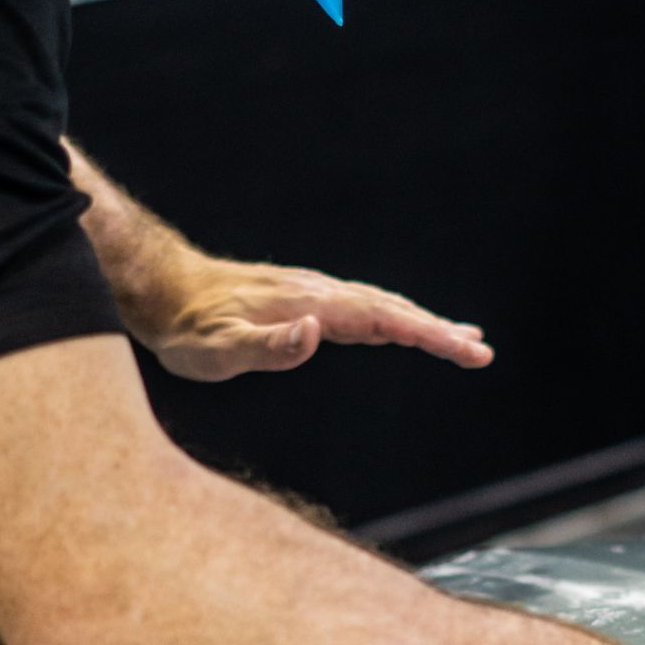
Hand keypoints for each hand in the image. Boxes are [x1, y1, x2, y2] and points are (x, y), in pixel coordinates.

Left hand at [145, 255, 493, 384]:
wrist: (162, 290)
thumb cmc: (186, 328)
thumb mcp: (217, 350)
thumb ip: (266, 345)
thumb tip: (314, 333)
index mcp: (310, 305)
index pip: (382, 319)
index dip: (427, 334)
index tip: (465, 349)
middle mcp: (318, 293)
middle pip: (392, 310)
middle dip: (439, 331)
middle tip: (482, 354)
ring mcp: (313, 294)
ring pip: (381, 306)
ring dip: (423, 323)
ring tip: (463, 340)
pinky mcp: (305, 301)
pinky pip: (362, 309)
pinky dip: (395, 319)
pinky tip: (404, 328)